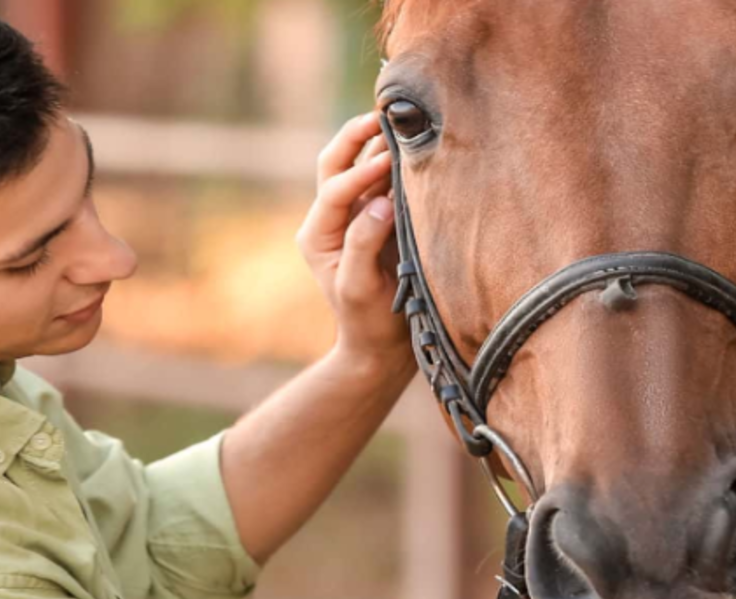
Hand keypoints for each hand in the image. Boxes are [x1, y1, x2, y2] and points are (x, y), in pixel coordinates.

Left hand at [296, 113, 410, 371]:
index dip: (360, 174)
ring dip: (379, 144)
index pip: (334, 191)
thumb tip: (379, 202)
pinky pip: (383, 181)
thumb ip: (364, 244)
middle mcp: (330, 219)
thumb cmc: (369, 323)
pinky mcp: (377, 218)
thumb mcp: (359, 289)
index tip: (388, 164)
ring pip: (358, 165)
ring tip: (405, 122)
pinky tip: (418, 148)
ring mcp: (354, 215)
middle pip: (334, 161)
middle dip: (355, 136)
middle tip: (381, 114)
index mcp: (317, 236)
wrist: (381, 347)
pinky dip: (397, 162)